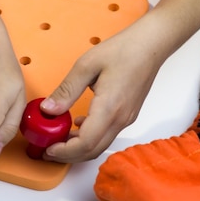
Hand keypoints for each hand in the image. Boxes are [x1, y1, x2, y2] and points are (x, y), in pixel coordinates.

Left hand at [40, 28, 164, 162]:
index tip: (48, 149)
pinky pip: (107, 135)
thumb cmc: (123, 50)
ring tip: (59, 140)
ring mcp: (126, 119)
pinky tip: (77, 125)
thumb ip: (66, 90)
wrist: (151, 45)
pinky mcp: (128, 116)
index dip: (65, 151)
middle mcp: (120, 119)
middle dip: (68, 155)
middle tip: (48, 151)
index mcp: (109, 107)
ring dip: (78, 148)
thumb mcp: (86, 65)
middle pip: (92, 151)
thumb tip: (48, 109)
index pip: (85, 143)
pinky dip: (90, 138)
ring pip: (100, 145)